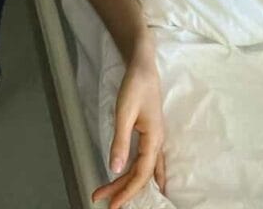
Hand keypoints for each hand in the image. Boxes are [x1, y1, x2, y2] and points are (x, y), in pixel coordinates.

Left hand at [92, 53, 165, 208]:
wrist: (143, 67)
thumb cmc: (135, 86)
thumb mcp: (124, 114)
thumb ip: (120, 142)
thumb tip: (113, 169)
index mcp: (153, 139)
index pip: (141, 174)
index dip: (127, 191)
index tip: (113, 205)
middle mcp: (157, 142)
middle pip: (142, 174)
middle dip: (123, 190)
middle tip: (105, 202)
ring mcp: (156, 138)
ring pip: (144, 168)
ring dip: (128, 182)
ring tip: (110, 193)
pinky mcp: (150, 134)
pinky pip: (147, 161)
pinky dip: (139, 173)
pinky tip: (135, 179)